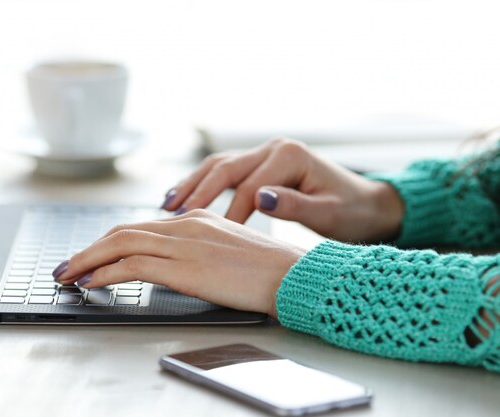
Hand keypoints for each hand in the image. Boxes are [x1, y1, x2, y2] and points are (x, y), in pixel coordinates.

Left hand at [53, 209, 305, 316]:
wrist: (291, 275)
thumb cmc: (267, 269)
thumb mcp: (227, 250)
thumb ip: (198, 249)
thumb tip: (172, 264)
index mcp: (195, 218)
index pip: (140, 227)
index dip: (109, 241)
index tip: (91, 255)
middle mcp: (185, 224)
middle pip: (123, 231)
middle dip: (89, 249)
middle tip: (66, 265)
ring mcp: (183, 243)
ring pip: (120, 244)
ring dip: (87, 260)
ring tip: (67, 276)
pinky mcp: (183, 266)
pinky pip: (132, 266)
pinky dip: (105, 273)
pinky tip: (92, 283)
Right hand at [161, 138, 404, 242]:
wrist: (367, 204)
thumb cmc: (352, 211)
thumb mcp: (329, 213)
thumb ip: (294, 205)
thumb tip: (261, 198)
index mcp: (291, 157)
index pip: (251, 187)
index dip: (231, 214)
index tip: (215, 238)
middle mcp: (275, 149)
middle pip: (225, 168)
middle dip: (198, 192)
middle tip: (173, 216)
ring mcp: (266, 154)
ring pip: (219, 165)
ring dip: (193, 183)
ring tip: (168, 204)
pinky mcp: (262, 164)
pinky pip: (225, 171)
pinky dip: (203, 183)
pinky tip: (185, 197)